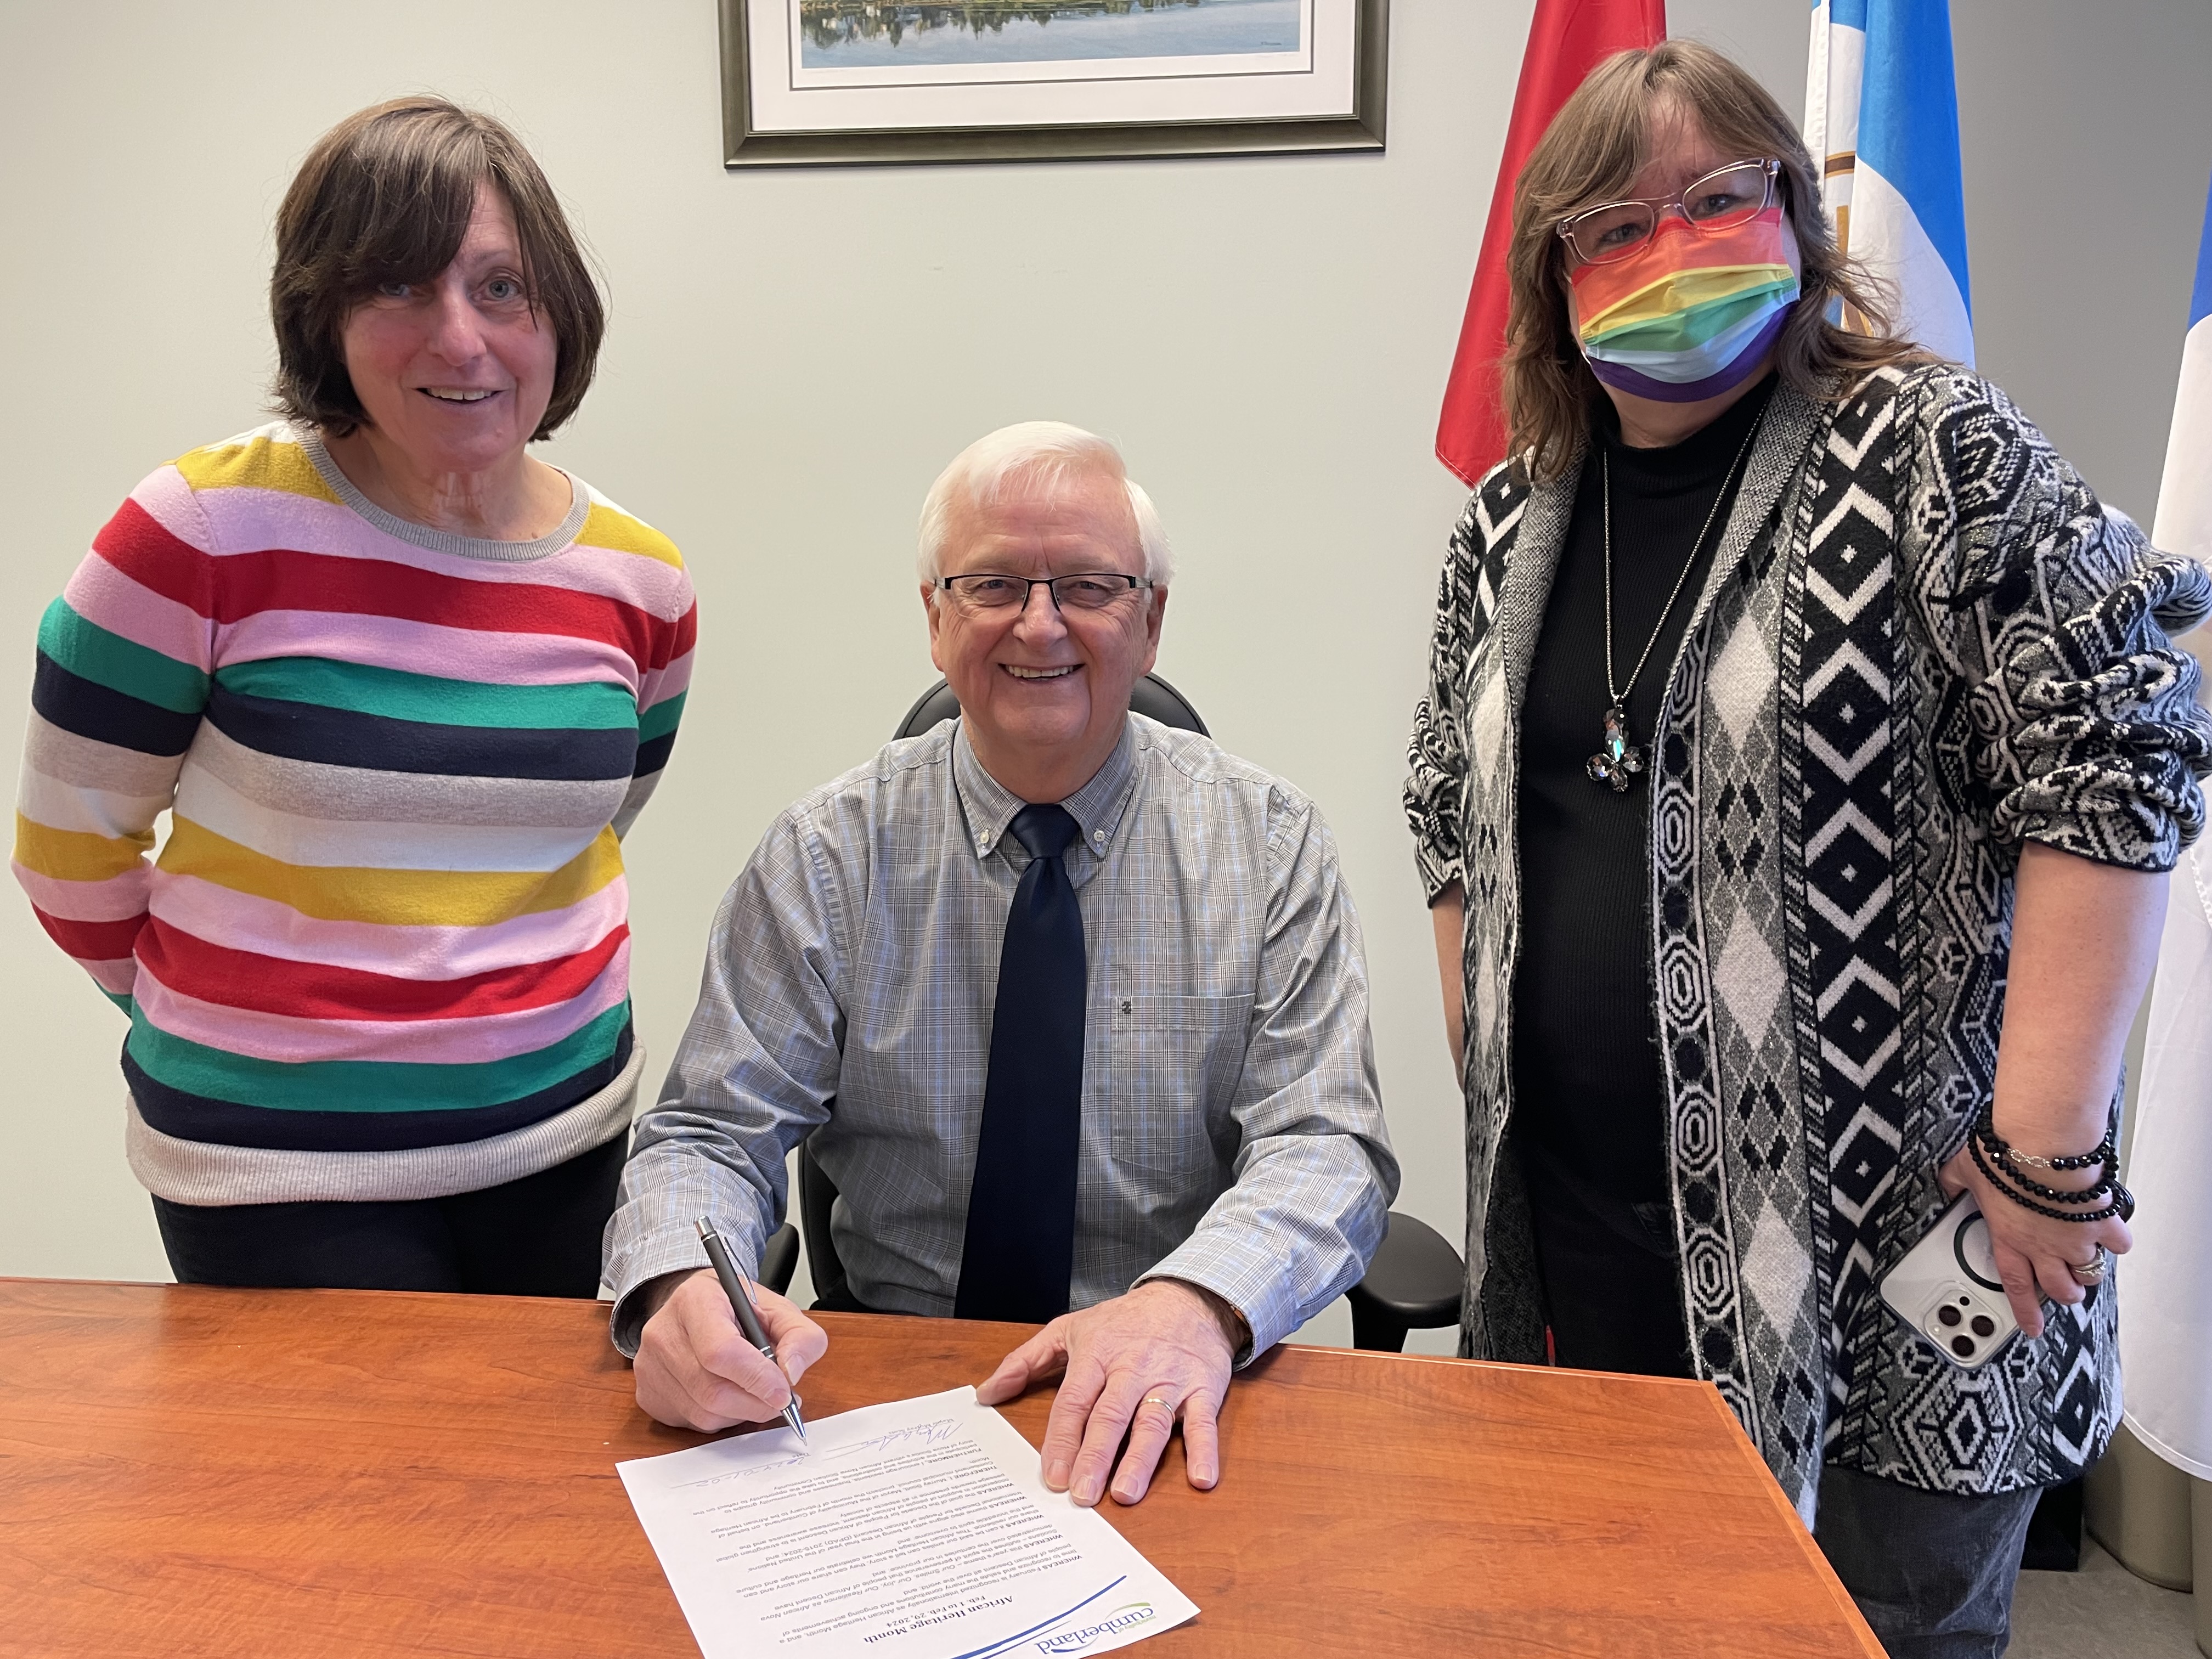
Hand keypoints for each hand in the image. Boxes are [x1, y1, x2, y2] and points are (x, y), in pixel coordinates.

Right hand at [633, 1268, 829, 1430]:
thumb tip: (791, 1373)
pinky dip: (719, 1419)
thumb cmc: (735, 1309)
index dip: (756, 1378)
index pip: (720, 1351)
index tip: (784, 1392)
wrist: (693, 1308)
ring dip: (740, 1413)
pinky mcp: (647, 1394)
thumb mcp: (778, 1309)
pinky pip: (690, 1423)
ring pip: (703, 1413)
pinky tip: (728, 1396)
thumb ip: (800, 1337)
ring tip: (754, 1393)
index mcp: (695, 1300)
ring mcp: (648, 1366)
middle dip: (755, 1403)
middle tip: (780, 1399)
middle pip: (712, 1390)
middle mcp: (663, 1333)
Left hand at [976, 1279, 1242, 1507]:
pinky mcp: (1204, 1389)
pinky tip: (1202, 1479)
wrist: (1188, 1298)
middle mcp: (1132, 1369)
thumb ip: (1025, 1360)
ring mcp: (1169, 1381)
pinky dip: (1205, 1450)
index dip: (1063, 1439)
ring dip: (1141, 1459)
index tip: (1053, 1476)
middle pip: (1111, 1415)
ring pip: (1153, 1422)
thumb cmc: (1124, 1320)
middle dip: (1095, 1455)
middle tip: (1082, 1494)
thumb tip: (986, 1393)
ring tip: (1125, 1493)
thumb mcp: (1069, 1328)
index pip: (1075, 1401)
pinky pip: (1205, 1423)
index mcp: (1098, 1355)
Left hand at [1939, 1145, 2131, 1338]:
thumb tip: (1946, 1182)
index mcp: (2009, 1239)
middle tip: (2067, 1287)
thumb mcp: (1964, 1170)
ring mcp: (2076, 1238)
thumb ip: (1955, 1182)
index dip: (2025, 1311)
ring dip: (2089, 1269)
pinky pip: (2119, 1243)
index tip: (2033, 1327)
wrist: (2041, 1142)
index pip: (2015, 1285)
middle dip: (2066, 1292)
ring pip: (2090, 1272)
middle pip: (2061, 1288)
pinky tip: (2111, 1233)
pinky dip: (2117, 1240)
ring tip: (2087, 1260)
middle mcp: (2044, 1247)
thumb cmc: (2004, 1156)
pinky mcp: (2102, 1222)